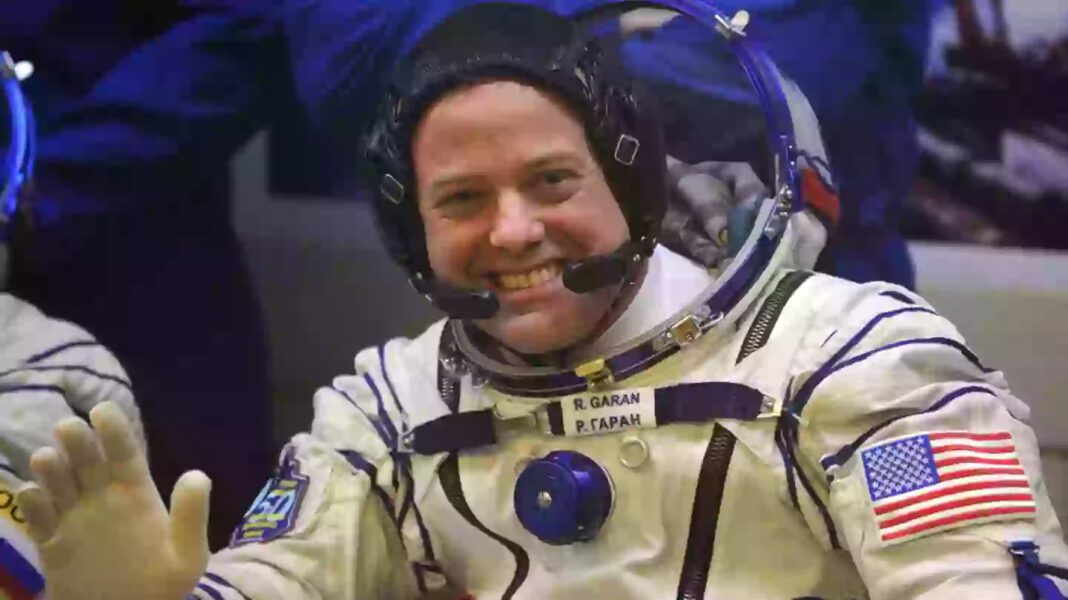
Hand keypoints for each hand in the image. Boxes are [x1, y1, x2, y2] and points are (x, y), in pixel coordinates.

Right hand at [16, 401, 210, 599]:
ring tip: (47, 458)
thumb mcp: (187, 556)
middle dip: (77, 441)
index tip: (102, 410)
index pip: (124, 454)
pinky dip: (33, 506)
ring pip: (58, 484)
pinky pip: (39, 520)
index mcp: (136, 494)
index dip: (114, 431)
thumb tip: (198, 475)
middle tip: (68, 427)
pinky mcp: (52, 545)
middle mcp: (102, 498)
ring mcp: (74, 519)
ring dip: (51, 469)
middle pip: (86, 461)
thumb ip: (190, 517)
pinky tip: (33, 497)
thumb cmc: (162, 586)